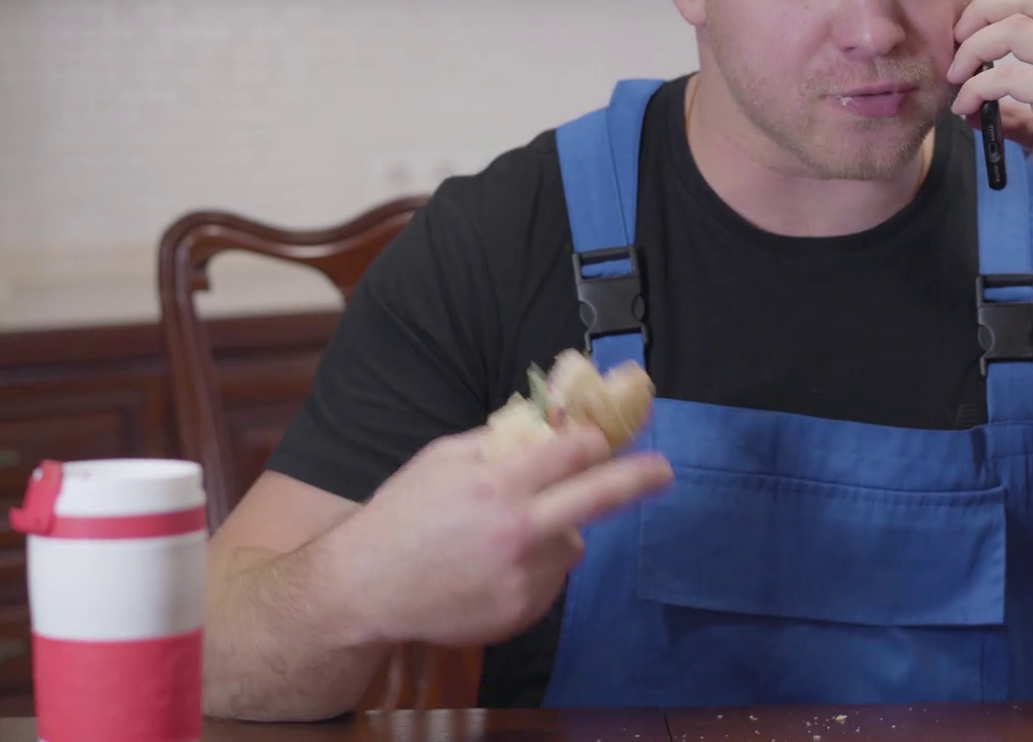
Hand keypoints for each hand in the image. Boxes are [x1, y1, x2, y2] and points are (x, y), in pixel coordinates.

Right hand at [324, 423, 672, 648]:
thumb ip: (500, 439)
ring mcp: (523, 577)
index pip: (574, 452)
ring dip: (556, 531)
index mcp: (498, 485)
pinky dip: (536, 566)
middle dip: (640, 477)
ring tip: (503, 535)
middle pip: (601, 497)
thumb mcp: (443, 458)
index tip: (610, 435)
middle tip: (665, 471)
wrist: (367, 588)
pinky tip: (492, 565)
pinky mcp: (521, 611)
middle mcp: (518, 531)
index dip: (596, 438)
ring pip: (572, 543)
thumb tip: (551, 420)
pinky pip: (551, 578)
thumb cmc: (402, 513)